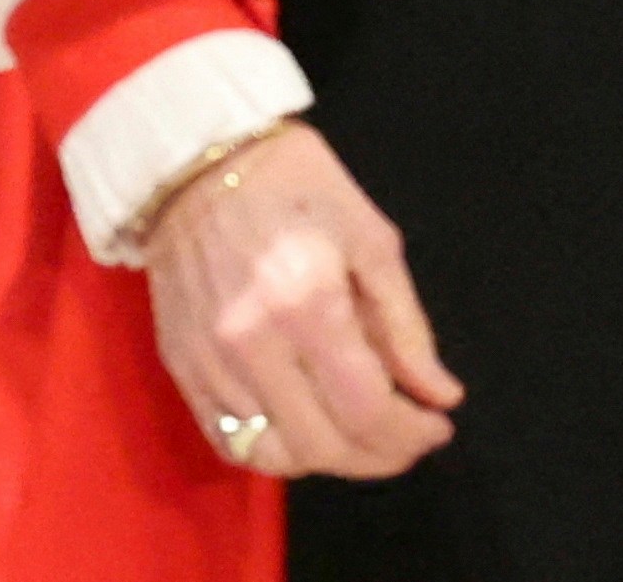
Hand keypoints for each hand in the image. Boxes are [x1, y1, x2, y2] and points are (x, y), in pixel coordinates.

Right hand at [142, 124, 461, 483]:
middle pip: (322, 445)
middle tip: (410, 439)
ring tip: (362, 436)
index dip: (410, 433)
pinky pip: (230, 441)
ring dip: (329, 460)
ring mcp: (209, 362)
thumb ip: (406, 326)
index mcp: (308, 303)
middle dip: (379, 456)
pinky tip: (308, 432)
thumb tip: (440, 395)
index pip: (365, 408)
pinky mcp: (181, 368)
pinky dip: (276, 452)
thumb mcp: (372, 240)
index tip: (438, 426)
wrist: (197, 163)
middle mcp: (252, 344)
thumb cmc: (299, 188)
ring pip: (275, 455)